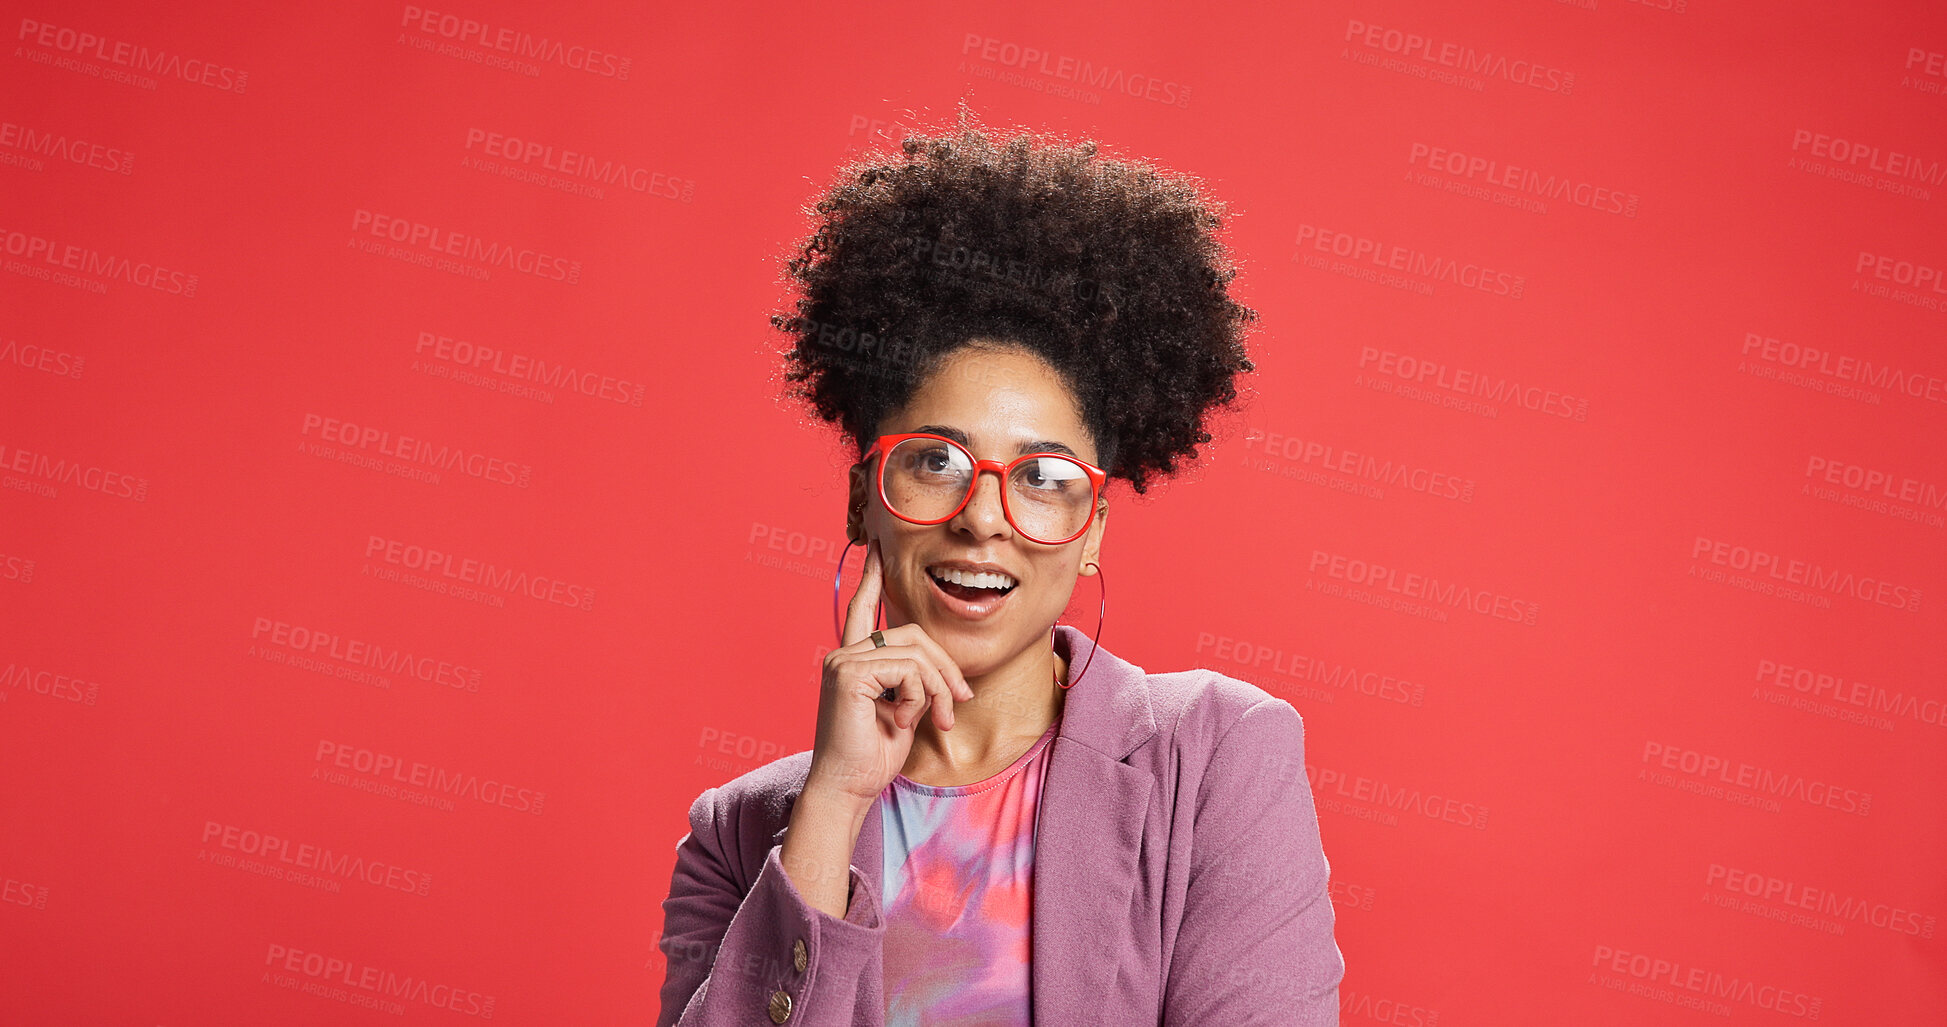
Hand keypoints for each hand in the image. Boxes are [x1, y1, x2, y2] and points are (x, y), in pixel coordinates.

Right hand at [805, 537, 973, 810]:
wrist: (848, 788)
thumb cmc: (872, 756)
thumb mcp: (904, 710)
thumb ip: (914, 681)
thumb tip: (945, 672)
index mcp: (853, 661)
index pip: (864, 610)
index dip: (871, 578)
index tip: (877, 548)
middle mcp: (843, 655)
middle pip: (912, 633)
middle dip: (945, 667)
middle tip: (961, 702)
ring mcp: (843, 661)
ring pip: (916, 653)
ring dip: (939, 689)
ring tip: (940, 720)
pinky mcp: (850, 674)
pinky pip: (909, 671)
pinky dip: (920, 698)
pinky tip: (906, 721)